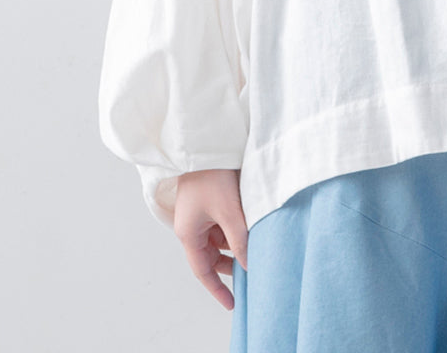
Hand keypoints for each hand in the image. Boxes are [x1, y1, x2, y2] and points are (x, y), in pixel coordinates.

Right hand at [173, 168, 248, 309]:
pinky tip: (253, 226)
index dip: (217, 289)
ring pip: (220, 238)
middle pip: (213, 255)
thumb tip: (249, 264)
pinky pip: (223, 223)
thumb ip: (240, 240)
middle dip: (231, 263)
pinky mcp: (209, 201)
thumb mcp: (229, 212)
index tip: (232, 304)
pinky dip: (236, 228)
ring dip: (236, 243)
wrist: (207, 143)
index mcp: (189, 233)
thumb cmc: (211, 175)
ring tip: (257, 246)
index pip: (203, 270)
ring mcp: (201, 213)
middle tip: (253, 271)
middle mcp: (192, 226)